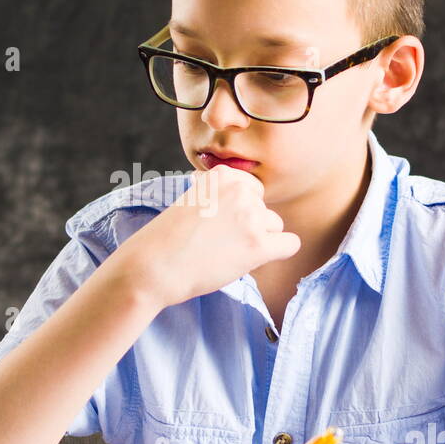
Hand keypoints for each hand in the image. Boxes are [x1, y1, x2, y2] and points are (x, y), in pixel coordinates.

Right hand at [117, 164, 299, 308]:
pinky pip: (290, 244)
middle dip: (249, 225)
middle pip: (264, 208)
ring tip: (228, 252)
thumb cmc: (168, 239)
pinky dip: (279, 252)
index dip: (239, 210)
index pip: (252, 189)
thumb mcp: (191, 200)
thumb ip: (218, 194)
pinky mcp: (258, 246)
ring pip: (275, 226)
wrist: (154, 267)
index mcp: (222, 176)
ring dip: (259, 240)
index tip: (220, 223)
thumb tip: (243, 190)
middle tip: (220, 241)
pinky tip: (259, 258)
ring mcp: (251, 218)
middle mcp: (240, 191)